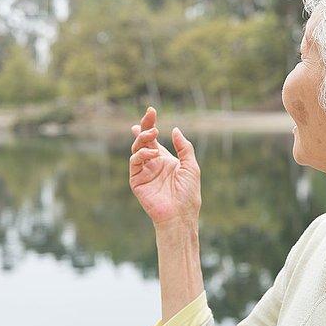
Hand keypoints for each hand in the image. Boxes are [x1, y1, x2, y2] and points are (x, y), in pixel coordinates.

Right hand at [129, 107, 201, 227]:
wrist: (181, 214)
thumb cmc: (188, 193)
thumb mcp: (191, 166)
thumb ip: (184, 147)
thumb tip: (175, 129)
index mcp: (164, 159)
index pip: (154, 139)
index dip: (150, 125)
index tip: (151, 111)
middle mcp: (152, 163)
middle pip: (143, 140)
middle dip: (145, 126)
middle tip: (149, 116)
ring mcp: (143, 171)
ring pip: (137, 149)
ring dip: (143, 139)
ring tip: (153, 133)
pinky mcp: (136, 180)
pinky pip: (134, 162)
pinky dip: (141, 154)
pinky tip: (152, 152)